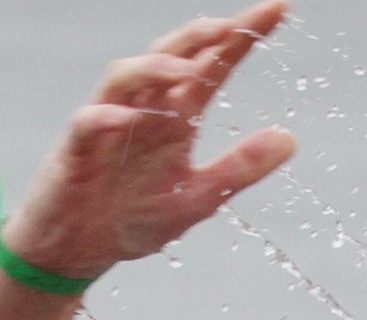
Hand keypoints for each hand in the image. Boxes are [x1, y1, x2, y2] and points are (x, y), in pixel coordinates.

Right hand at [0, 0, 295, 280]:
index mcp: (177, 117)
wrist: (80, 248)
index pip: (212, 66)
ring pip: (125, 77)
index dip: (241, 37)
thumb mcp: (199, 197)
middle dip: (200, 36)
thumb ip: (240, 168)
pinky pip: (86, 124)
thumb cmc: (135, 217)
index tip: (277, 9)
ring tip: (186, 68)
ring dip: (154, 69)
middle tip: (232, 24)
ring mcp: (107, 124)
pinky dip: (105, 117)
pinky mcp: (77, 151)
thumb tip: (289, 139)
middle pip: (170, 56)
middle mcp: (144, 109)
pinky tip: (126, 117)